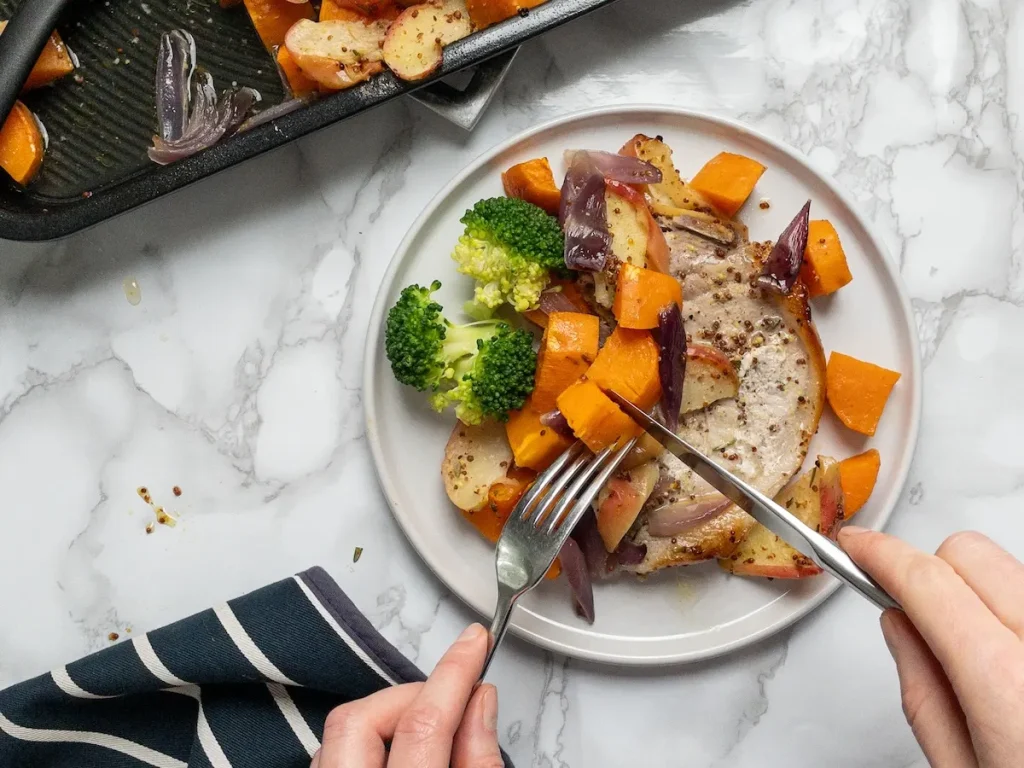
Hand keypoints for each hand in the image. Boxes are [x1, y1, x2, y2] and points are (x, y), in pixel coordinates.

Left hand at [312, 623, 501, 767]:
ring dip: (386, 716)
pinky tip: (397, 751)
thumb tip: (479, 701)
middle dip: (411, 694)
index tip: (474, 642)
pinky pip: (330, 753)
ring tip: (430, 727)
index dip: (454, 674)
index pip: (423, 725)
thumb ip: (478, 760)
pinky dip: (366, 738)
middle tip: (452, 700)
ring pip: (338, 732)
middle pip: (359, 718)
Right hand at [841, 527, 1023, 767]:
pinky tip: (1021, 664)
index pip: (928, 580)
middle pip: (973, 554)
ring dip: (984, 593)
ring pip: (1017, 571)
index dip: (881, 555)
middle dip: (932, 570)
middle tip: (917, 612)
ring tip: (984, 654)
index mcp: (1009, 684)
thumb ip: (923, 691)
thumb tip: (901, 627)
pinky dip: (1022, 616)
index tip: (859, 548)